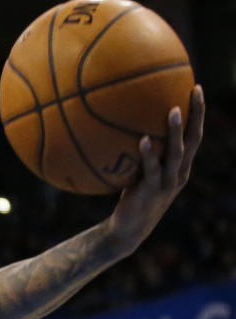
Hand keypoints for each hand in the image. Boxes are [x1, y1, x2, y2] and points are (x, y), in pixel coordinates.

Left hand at [107, 85, 204, 255]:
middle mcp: (179, 173)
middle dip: (196, 115)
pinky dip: (149, 155)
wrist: (126, 230)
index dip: (198, 113)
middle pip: (193, 140)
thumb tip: (121, 126)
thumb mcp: (138, 173)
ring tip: (173, 110)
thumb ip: (138, 154)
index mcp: (180, 167)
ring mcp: (166, 183)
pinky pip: (151, 170)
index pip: (194, 135)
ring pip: (176, 154)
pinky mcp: (150, 192)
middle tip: (195, 91)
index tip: (196, 88)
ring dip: (176, 132)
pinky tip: (143, 139)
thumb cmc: (131, 198)